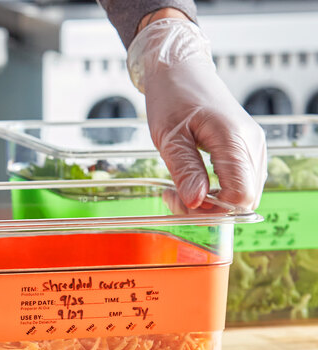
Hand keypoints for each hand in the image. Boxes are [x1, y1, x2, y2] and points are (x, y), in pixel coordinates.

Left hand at [127, 18, 266, 209]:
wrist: (180, 69)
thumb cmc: (173, 95)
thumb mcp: (170, 137)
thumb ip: (185, 171)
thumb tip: (196, 202)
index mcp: (234, 138)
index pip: (240, 196)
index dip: (212, 209)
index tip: (181, 201)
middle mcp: (251, 143)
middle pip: (244, 199)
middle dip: (209, 208)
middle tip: (175, 196)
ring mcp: (252, 145)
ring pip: (243, 193)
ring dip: (211, 200)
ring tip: (179, 187)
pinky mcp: (245, 147)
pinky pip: (239, 181)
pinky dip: (216, 189)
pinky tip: (193, 182)